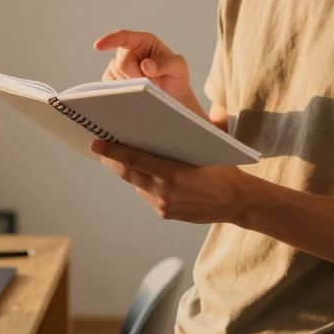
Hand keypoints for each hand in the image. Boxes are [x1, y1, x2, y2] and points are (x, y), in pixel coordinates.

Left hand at [90, 139, 255, 223]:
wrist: (237, 201)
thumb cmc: (223, 169)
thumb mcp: (206, 148)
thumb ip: (183, 136)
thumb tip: (162, 120)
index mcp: (174, 172)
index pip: (135, 160)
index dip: (113, 151)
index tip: (96, 143)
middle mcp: (165, 191)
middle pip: (129, 174)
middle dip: (112, 161)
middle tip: (99, 148)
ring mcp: (164, 205)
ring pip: (137, 184)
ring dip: (129, 172)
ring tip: (119, 158)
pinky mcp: (166, 213)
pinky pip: (148, 195)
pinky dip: (145, 184)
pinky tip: (147, 175)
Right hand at [92, 29, 193, 109]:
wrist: (172, 95)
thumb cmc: (176, 76)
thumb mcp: (178, 67)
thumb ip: (165, 63)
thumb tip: (145, 65)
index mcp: (143, 41)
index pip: (123, 37)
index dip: (110, 40)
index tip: (98, 46)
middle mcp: (129, 51)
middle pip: (121, 63)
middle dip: (136, 76)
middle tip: (152, 83)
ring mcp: (120, 65)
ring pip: (115, 75)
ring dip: (132, 84)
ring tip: (148, 86)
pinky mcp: (114, 79)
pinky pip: (111, 85)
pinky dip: (122, 90)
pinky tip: (135, 91)